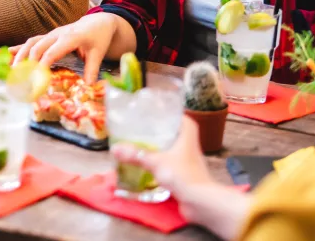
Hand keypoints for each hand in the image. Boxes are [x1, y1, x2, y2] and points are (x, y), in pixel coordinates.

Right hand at [11, 12, 120, 82]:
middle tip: (20, 78)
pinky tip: (9, 53)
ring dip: (21, 54)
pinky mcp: (49, 36)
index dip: (42, 64)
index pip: (52, 52)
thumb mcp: (98, 53)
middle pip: (37, 46)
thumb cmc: (98, 37)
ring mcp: (51, 34)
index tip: (34, 77)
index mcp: (70, 37)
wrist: (98, 22)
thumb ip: (92, 69)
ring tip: (12, 69)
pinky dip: (21, 47)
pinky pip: (33, 40)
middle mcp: (57, 34)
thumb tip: (88, 86)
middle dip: (27, 61)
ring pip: (32, 42)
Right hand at [113, 118, 250, 236]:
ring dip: (159, 148)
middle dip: (160, 131)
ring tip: (141, 145)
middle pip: (175, 133)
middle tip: (142, 128)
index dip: (170, 114)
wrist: (201, 202)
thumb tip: (114, 148)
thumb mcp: (155, 162)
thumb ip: (135, 154)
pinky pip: (171, 164)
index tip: (155, 113)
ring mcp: (188, 162)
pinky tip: (148, 165)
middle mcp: (190, 146)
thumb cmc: (182, 175)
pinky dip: (160, 163)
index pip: (181, 118)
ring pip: (172, 150)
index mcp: (187, 136)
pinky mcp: (185, 175)